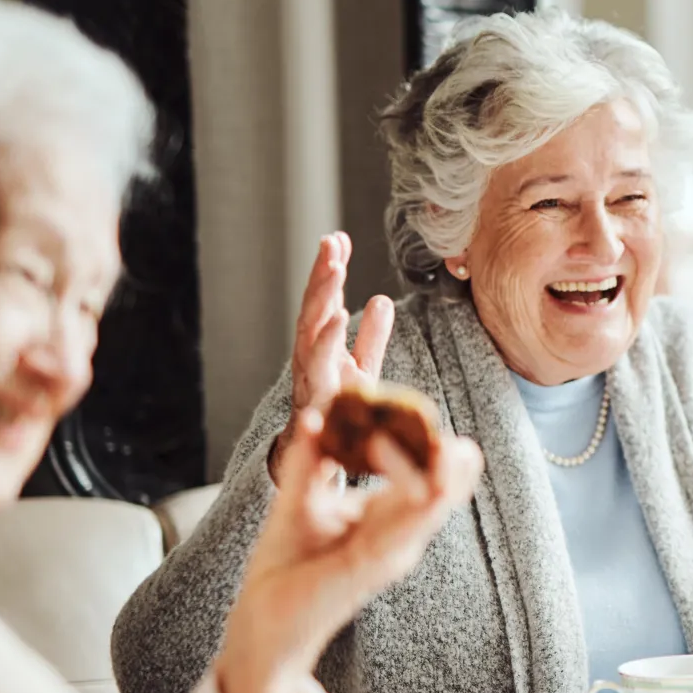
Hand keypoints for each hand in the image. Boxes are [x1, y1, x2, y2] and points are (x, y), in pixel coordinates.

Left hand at [215, 408, 482, 692]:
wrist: (263, 621)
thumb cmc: (287, 565)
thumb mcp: (299, 500)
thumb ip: (313, 458)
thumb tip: (318, 412)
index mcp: (388, 519)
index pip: (428, 475)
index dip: (428, 442)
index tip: (405, 403)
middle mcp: (400, 537)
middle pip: (445, 488)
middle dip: (452, 455)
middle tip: (436, 419)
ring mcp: (390, 554)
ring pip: (433, 503)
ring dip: (431, 467)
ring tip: (433, 434)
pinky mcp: (369, 567)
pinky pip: (400, 526)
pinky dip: (404, 491)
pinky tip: (399, 460)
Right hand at [273, 233, 394, 480]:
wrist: (321, 454)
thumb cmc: (339, 408)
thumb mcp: (361, 368)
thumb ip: (371, 337)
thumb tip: (382, 299)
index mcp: (322, 344)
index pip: (325, 300)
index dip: (330, 271)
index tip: (338, 238)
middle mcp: (311, 355)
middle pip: (314, 308)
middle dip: (321, 275)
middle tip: (330, 242)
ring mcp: (310, 374)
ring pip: (309, 330)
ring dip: (320, 297)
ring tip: (334, 269)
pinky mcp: (315, 394)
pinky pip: (318, 363)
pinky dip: (326, 339)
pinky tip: (336, 315)